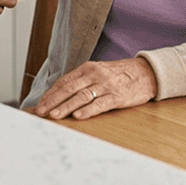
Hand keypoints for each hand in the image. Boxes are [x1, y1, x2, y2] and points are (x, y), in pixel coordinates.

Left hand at [35, 57, 157, 119]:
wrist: (145, 72)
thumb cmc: (119, 74)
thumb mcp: (98, 72)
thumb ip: (82, 81)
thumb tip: (61, 95)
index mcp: (87, 68)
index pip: (64, 81)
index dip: (51, 93)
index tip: (41, 104)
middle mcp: (94, 75)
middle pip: (69, 88)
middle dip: (53, 101)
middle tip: (41, 112)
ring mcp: (105, 85)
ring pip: (81, 96)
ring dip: (66, 107)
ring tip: (55, 116)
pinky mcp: (117, 96)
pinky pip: (100, 104)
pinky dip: (87, 110)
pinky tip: (78, 116)